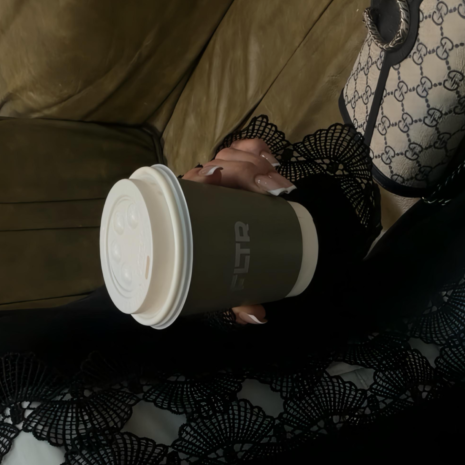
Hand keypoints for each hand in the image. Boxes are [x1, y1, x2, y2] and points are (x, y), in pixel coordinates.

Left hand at [181, 138, 294, 325]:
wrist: (201, 256)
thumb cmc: (207, 270)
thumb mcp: (219, 286)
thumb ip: (236, 299)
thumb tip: (258, 315)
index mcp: (186, 212)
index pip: (190, 183)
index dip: (207, 176)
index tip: (221, 180)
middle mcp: (198, 190)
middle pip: (219, 164)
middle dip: (247, 171)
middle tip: (273, 190)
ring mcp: (216, 177)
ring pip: (231, 154)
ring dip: (255, 162)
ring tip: (279, 181)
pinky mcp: (233, 171)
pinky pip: (242, 150)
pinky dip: (256, 149)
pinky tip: (271, 157)